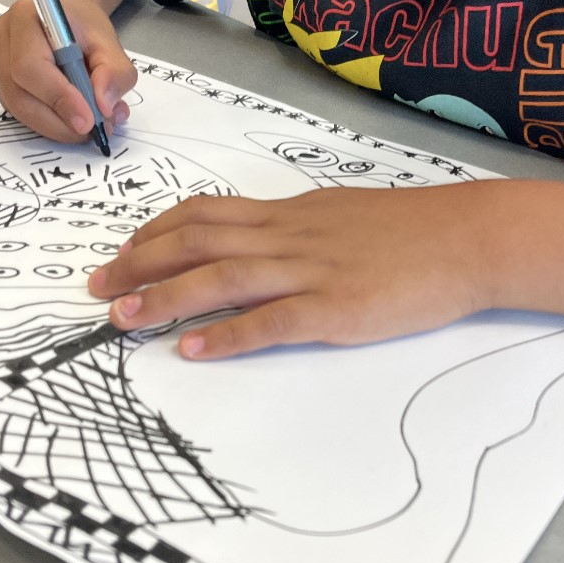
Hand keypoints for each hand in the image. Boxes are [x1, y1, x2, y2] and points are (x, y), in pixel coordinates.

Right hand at [0, 0, 137, 141]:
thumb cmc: (84, 27)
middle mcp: (0, 40)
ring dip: (55, 126)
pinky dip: (47, 123)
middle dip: (58, 121)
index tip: (87, 121)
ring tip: (88, 127)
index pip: (30, 66)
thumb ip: (114, 72)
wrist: (66, 19)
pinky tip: (70, 120)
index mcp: (24, 18)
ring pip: (18, 109)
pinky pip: (19, 113)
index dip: (58, 98)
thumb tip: (104, 107)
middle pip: (19, 94)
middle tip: (92, 131)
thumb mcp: (110, 42)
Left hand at [87, 184, 497, 358]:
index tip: (123, 250)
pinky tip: (192, 349)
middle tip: (96, 286)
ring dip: (164, 297)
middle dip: (139, 262)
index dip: (156, 231)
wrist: (467, 239)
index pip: (206, 213)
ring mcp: (310, 271)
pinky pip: (270, 320)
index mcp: (289, 214)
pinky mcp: (336, 308)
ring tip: (121, 317)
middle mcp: (288, 236)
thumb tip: (257, 242)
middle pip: (197, 241)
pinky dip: (226, 334)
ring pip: (221, 277)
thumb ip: (297, 229)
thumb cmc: (410, 230)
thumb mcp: (342, 216)